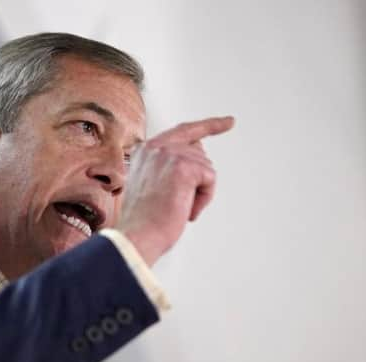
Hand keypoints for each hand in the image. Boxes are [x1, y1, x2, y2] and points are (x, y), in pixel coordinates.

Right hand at [116, 116, 234, 265]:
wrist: (138, 236)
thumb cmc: (144, 220)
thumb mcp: (152, 185)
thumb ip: (170, 167)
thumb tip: (199, 160)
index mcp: (146, 150)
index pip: (183, 130)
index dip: (208, 126)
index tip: (228, 122)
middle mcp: (155, 147)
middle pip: (199, 150)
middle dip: (203, 168)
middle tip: (200, 169)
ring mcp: (169, 154)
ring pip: (205, 168)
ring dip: (199, 192)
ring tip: (177, 208)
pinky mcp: (183, 167)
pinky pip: (210, 179)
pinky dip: (204, 198)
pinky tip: (186, 209)